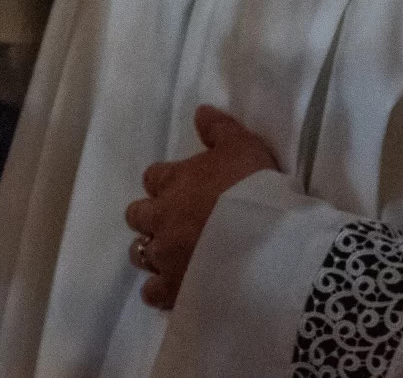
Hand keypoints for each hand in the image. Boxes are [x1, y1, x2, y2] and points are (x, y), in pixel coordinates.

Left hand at [124, 106, 280, 308]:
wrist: (264, 242)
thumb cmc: (254, 190)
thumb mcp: (243, 147)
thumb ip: (219, 130)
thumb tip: (200, 111)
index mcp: (173, 182)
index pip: (154, 177)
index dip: (165, 184)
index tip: (178, 190)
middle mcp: (161, 218)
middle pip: (138, 216)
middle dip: (150, 219)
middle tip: (171, 225)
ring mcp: (165, 255)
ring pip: (140, 254)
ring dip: (151, 254)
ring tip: (169, 260)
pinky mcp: (175, 288)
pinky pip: (154, 293)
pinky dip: (160, 292)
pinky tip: (172, 293)